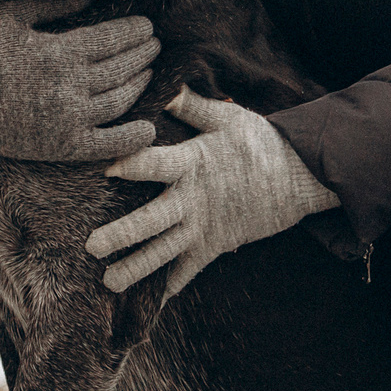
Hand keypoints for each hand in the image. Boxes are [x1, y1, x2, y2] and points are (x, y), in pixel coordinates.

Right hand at [0, 0, 158, 160]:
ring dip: (140, 83)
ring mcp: (66, 120)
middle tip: (153, 44)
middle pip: (122, 68)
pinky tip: (147, 129)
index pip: (112, 39)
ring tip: (146, 70)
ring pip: (120, 101)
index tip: (146, 25)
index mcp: (57, 53)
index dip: (135, 31)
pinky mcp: (61, 147)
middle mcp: (66, 88)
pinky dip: (132, 138)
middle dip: (143, 53)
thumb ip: (54, 2)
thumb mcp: (12, 17)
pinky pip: (108, 145)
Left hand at [85, 90, 339, 295]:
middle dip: (122, 234)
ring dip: (136, 268)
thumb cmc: (259, 142)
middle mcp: (193, 199)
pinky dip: (170, 287)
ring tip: (108, 282)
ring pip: (164, 252)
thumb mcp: (227, 117)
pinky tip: (148, 304)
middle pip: (152, 220)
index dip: (132, 165)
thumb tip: (166, 86)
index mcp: (192, 163)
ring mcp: (203, 227)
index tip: (105, 170)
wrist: (299, 177)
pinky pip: (188, 270)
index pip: (156, 164)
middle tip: (91, 246)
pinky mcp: (213, 245)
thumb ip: (192, 105)